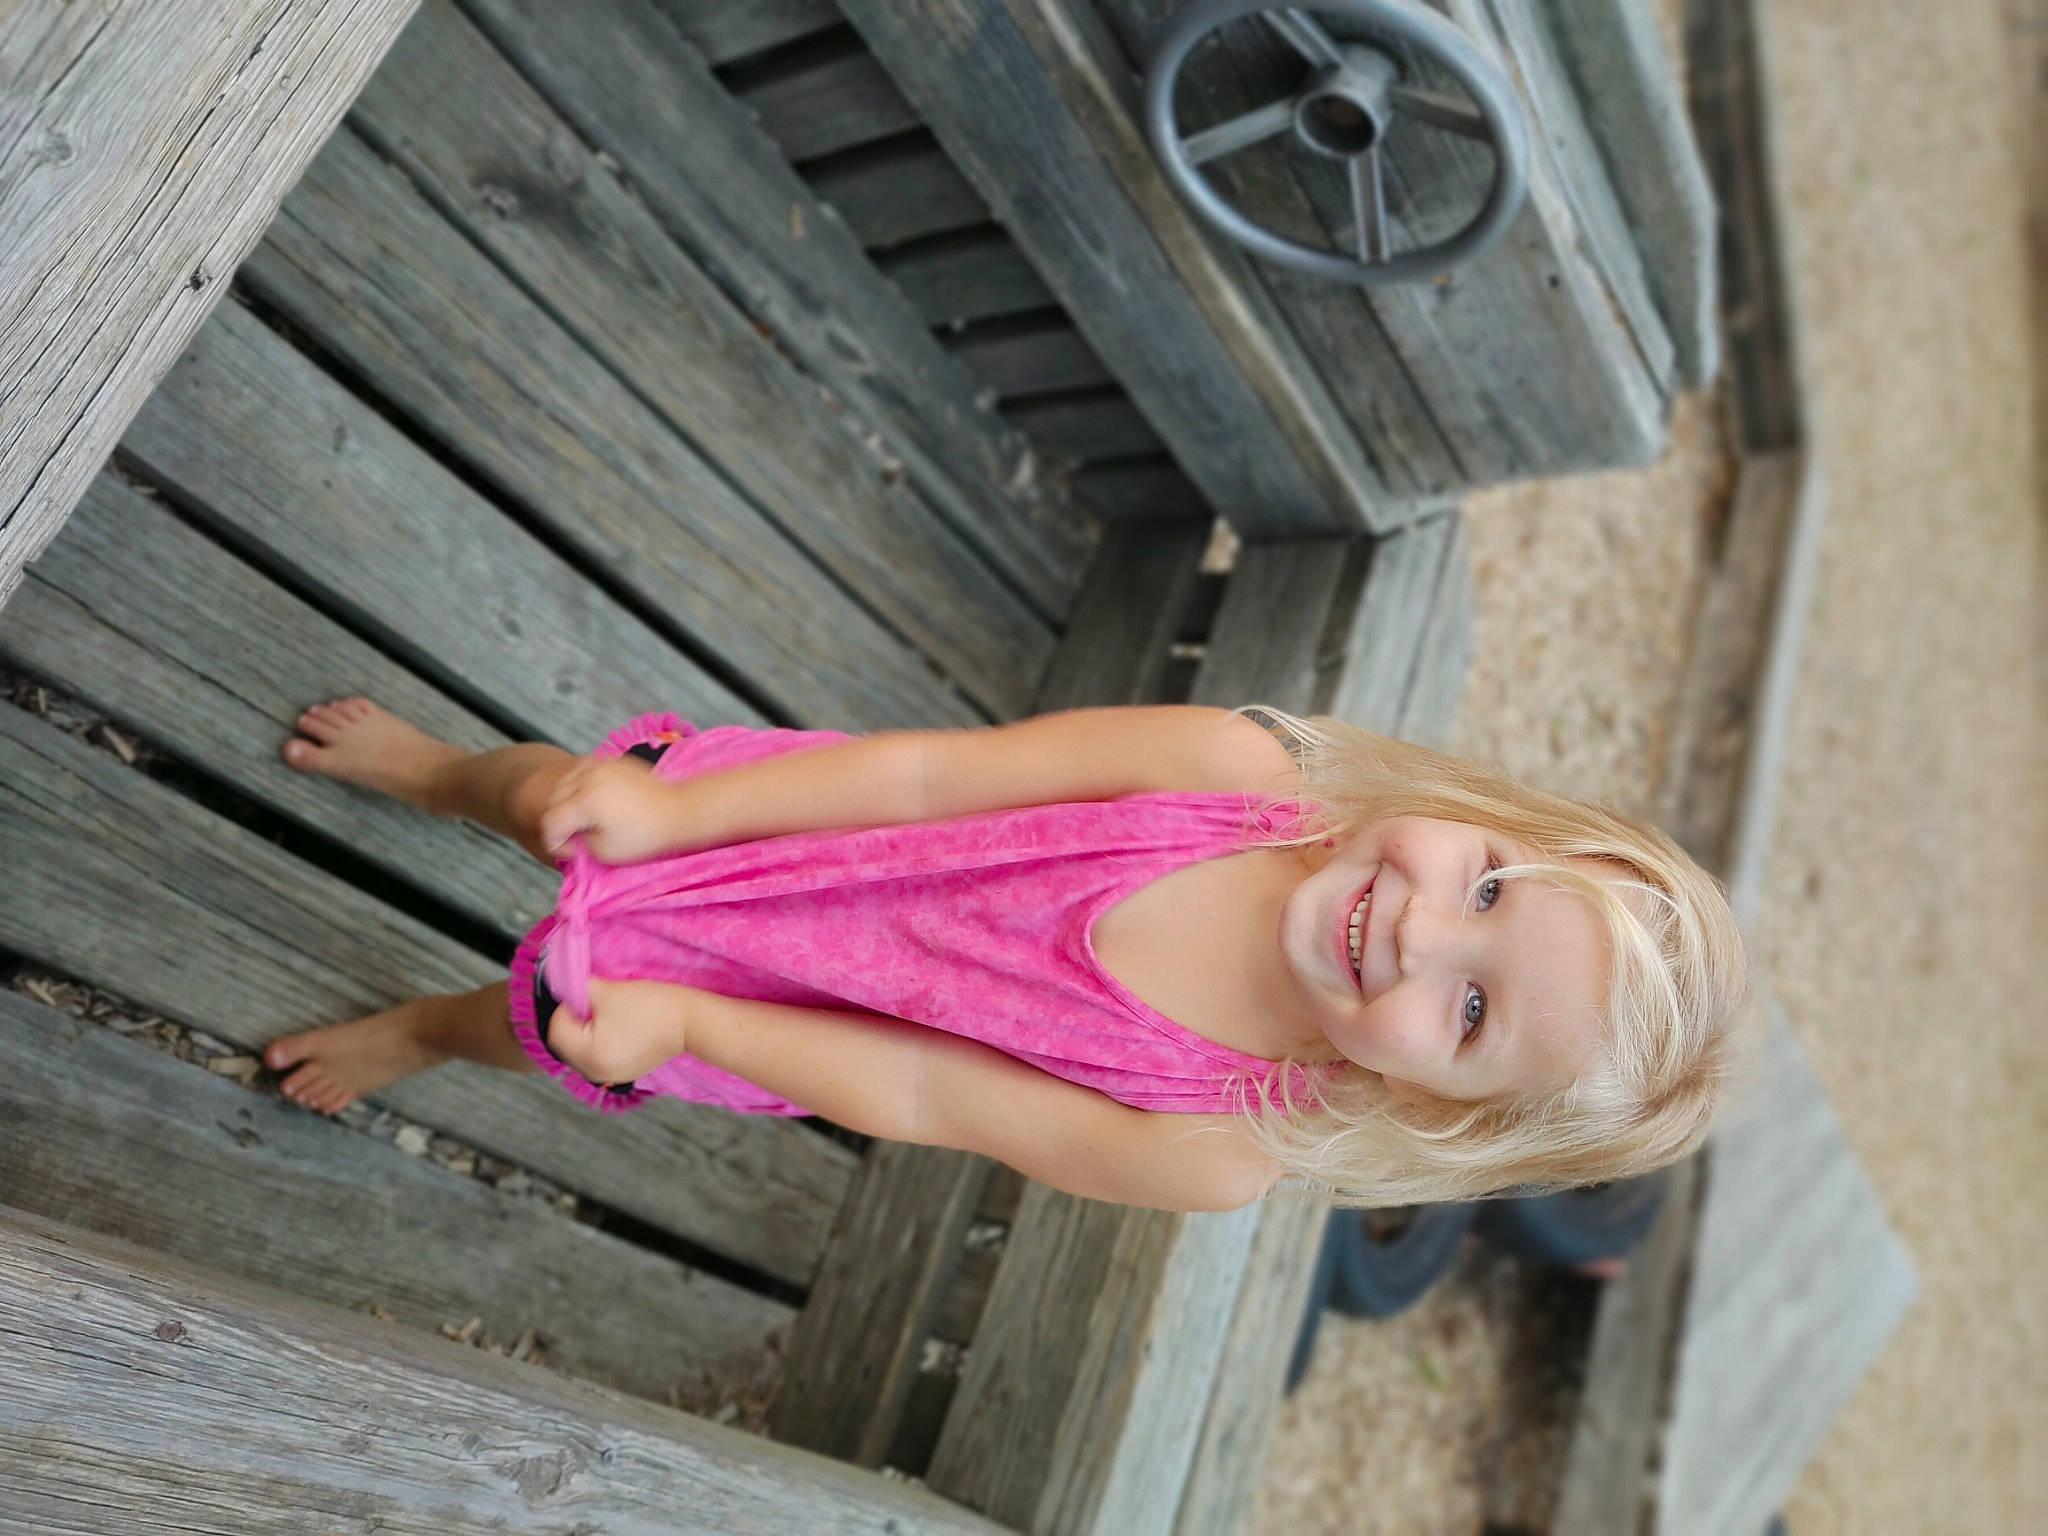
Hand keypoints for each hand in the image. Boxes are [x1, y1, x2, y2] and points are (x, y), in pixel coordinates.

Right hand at [538, 755, 686, 862]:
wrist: (678, 811)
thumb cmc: (645, 836)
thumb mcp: (604, 852)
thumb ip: (578, 844)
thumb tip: (569, 836)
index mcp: (585, 800)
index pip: (550, 822)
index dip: (556, 843)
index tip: (574, 853)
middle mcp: (588, 776)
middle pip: (553, 800)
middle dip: (560, 822)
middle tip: (580, 839)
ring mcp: (599, 764)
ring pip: (564, 782)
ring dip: (567, 803)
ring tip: (587, 821)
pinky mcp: (611, 760)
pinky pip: (582, 771)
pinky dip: (580, 787)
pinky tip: (595, 803)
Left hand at [545, 977, 692, 1085]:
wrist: (690, 1021)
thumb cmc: (649, 1006)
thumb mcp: (607, 991)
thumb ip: (578, 989)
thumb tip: (563, 987)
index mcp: (589, 1056)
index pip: (556, 1029)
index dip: (567, 1007)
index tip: (587, 995)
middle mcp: (595, 1073)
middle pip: (566, 1044)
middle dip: (576, 1022)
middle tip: (597, 1004)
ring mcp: (611, 1076)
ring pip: (582, 1052)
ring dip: (587, 1033)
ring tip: (610, 1016)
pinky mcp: (625, 1073)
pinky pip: (599, 1057)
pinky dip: (601, 1042)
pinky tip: (620, 1028)